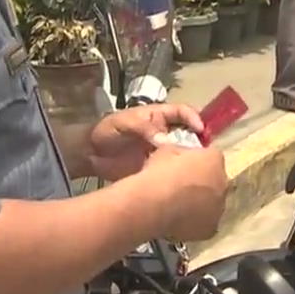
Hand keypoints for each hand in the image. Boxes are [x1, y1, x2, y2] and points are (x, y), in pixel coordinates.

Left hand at [87, 103, 202, 181]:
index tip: (201, 129)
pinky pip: (172, 171)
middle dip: (198, 141)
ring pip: (183, 153)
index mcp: (159, 117)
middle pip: (188, 134)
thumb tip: (165, 140)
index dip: (193, 118)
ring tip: (197, 168)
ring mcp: (161, 151)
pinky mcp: (157, 169)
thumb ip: (144, 128)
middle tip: (204, 153)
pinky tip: (182, 181)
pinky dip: (178, 175)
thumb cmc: (108, 131)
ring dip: (190, 159)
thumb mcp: (124, 122)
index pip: (182, 112)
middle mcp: (165, 133)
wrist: (91, 154)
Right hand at [142, 144, 227, 241]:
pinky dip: (194, 223)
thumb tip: (176, 158)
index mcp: (214, 159)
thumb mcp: (165, 151)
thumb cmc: (160, 173)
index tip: (182, 167)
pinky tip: (178, 222)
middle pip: (215, 182)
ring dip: (200, 205)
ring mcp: (219, 208)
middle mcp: (223, 183)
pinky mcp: (211, 229)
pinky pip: (204, 224)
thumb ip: (177, 153)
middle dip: (201, 184)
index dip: (196, 163)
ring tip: (177, 208)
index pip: (210, 157)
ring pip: (211, 205)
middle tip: (181, 189)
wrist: (155, 203)